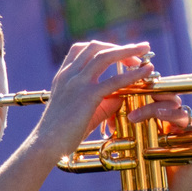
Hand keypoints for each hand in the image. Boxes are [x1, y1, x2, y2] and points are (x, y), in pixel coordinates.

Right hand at [36, 40, 154, 156]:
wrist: (45, 144)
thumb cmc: (62, 132)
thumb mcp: (82, 111)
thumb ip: (103, 101)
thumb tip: (123, 96)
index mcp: (64, 76)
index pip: (82, 49)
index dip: (103, 46)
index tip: (119, 51)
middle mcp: (69, 75)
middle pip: (96, 48)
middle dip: (119, 45)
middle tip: (139, 49)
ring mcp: (77, 83)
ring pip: (105, 56)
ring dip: (128, 51)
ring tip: (145, 50)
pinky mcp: (87, 96)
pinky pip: (114, 80)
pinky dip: (133, 74)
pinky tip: (145, 72)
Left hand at [125, 94, 191, 190]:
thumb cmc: (148, 169)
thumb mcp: (131, 148)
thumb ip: (122, 132)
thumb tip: (107, 117)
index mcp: (159, 118)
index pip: (154, 96)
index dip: (141, 92)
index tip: (122, 94)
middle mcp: (174, 121)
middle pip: (168, 98)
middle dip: (149, 100)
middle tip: (131, 113)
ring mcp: (185, 130)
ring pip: (179, 111)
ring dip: (161, 110)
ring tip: (142, 116)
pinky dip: (187, 123)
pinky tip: (173, 126)